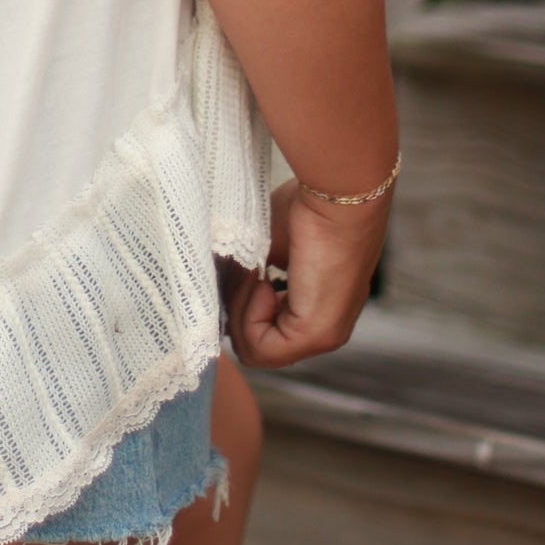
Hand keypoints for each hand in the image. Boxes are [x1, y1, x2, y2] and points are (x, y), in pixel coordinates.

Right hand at [226, 177, 387, 368]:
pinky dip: (249, 315)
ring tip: (252, 272)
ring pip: (257, 350)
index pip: (268, 328)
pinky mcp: (317, 333)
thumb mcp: (269, 246)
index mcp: (319, 305)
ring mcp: (325, 334)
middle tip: (240, 271)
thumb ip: (246, 272)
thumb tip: (207, 284)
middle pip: (260, 343)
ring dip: (241, 310)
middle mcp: (326, 326)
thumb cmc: (310, 206)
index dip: (241, 304)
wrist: (337, 194)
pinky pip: (263, 348)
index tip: (241, 268)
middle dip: (236, 310)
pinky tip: (260, 280)